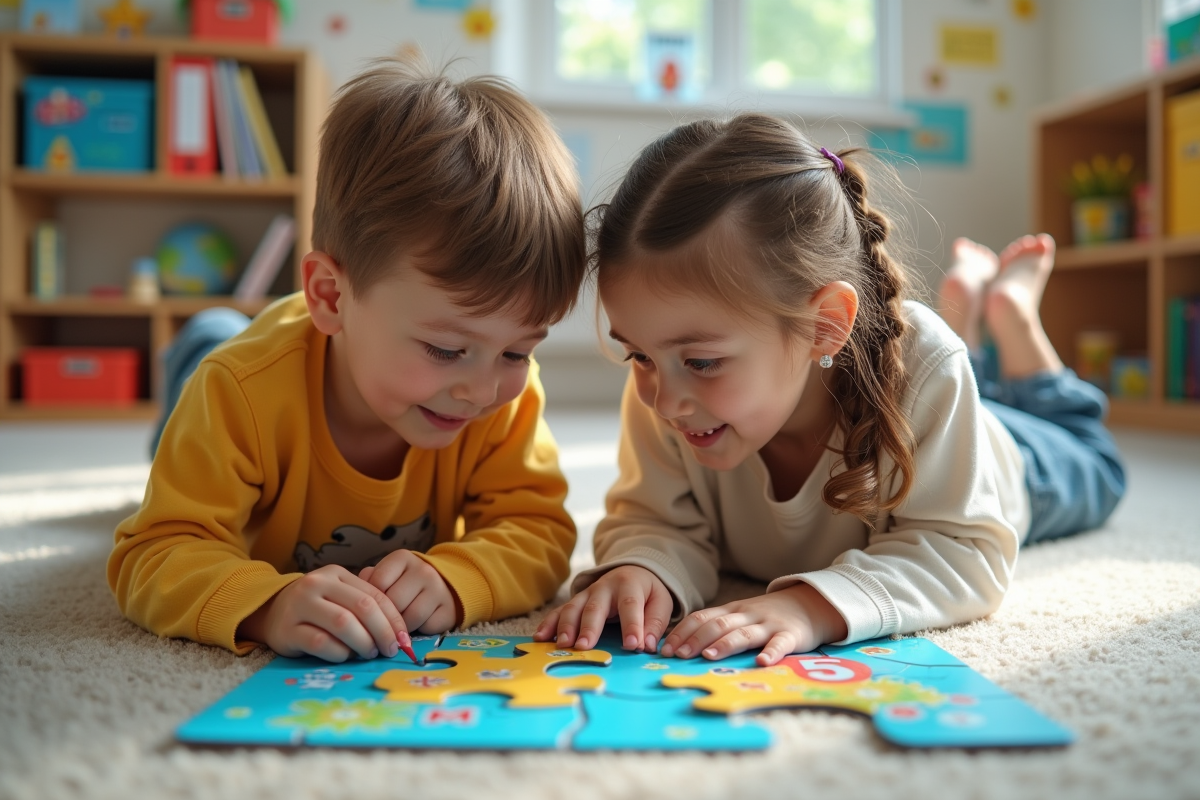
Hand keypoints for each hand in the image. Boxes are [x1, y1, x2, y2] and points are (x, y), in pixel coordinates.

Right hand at [238, 564, 406, 661]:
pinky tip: (344, 656)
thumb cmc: (314, 607)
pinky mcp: (286, 630)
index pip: (374, 594)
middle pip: (362, 607)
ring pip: (343, 623)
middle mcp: (317, 584)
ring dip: (363, 643)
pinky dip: (339, 652)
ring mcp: (299, 605)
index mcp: (336, 573)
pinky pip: (321, 643)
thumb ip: (365, 605)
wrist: (269, 612)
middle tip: (390, 650)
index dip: (394, 618)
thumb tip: (400, 632)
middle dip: (383, 631)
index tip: (404, 639)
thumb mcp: (338, 596)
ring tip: (369, 653)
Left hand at [359, 550, 457, 633]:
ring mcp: (438, 589)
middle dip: (386, 615)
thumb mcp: (388, 575)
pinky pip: (426, 627)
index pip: (377, 582)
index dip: (371, 599)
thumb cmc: (406, 584)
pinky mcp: (449, 609)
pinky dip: (419, 631)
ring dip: (401, 626)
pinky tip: (418, 625)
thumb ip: (370, 580)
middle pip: (393, 602)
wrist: (445, 586)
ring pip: (409, 618)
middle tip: (385, 620)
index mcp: (402, 558)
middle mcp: (423, 570)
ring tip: (400, 623)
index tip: (373, 606)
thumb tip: (357, 596)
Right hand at [533, 565, 673, 651]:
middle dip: (589, 627)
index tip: (633, 645)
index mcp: (629, 585)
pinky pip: (559, 611)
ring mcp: (586, 594)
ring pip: (573, 608)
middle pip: (595, 607)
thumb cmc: (647, 592)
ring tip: (563, 645)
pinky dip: (549, 624)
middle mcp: (604, 587)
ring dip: (566, 626)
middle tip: (584, 646)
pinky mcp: (575, 602)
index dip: (632, 625)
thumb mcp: (660, 602)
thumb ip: (655, 623)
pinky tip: (540, 637)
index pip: (630, 605)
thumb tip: (648, 645)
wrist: (631, 572)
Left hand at [660, 583, 848, 666]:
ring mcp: (768, 624)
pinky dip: (771, 652)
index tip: (665, 649)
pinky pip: (780, 643)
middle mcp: (746, 615)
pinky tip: (761, 662)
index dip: (682, 632)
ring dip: (724, 644)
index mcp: (731, 611)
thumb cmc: (767, 616)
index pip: (701, 618)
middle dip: (695, 640)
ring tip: (708, 656)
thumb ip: (718, 628)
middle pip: (717, 624)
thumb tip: (683, 647)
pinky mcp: (790, 635)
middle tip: (678, 656)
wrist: (809, 603)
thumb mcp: (740, 617)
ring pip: (743, 633)